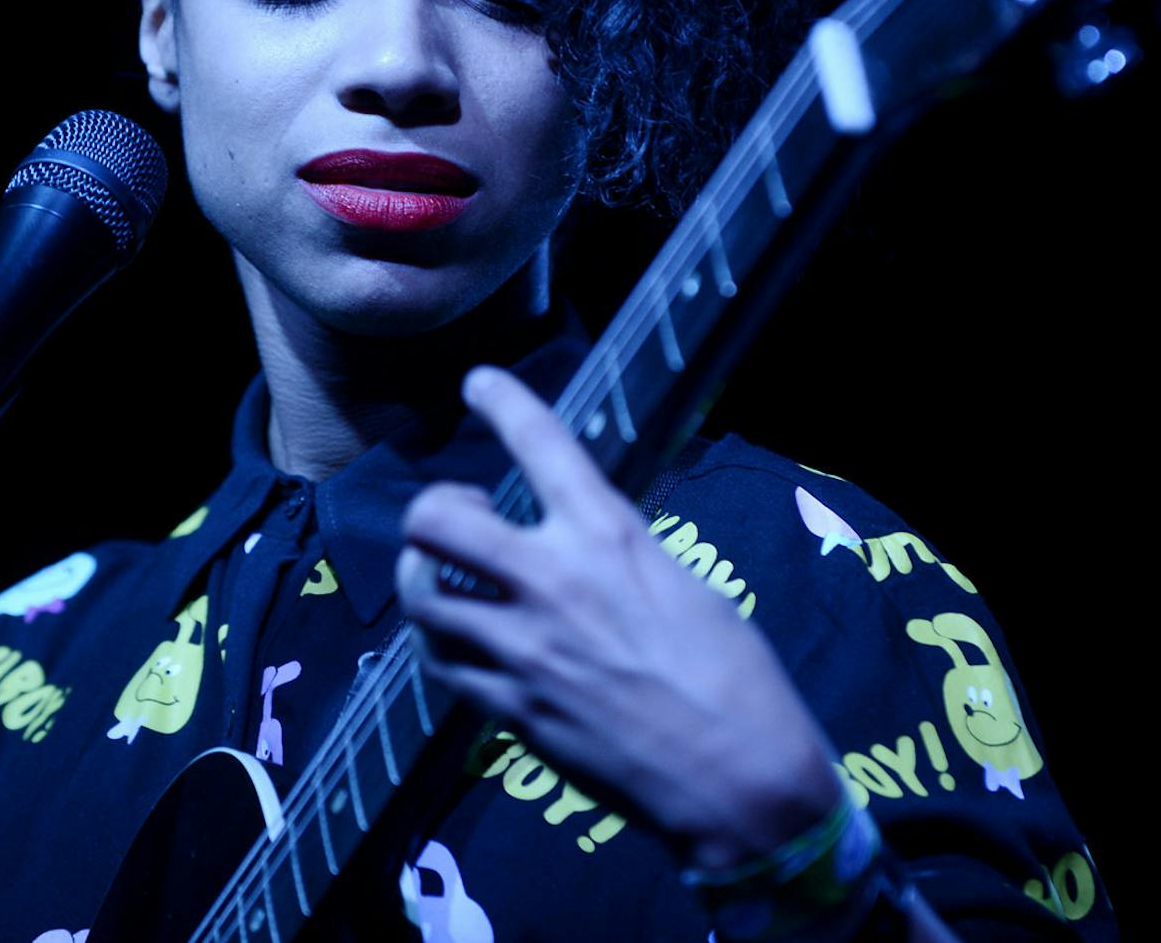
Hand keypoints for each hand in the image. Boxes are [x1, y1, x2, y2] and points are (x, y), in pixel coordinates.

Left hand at [395, 365, 844, 870]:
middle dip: (432, 513)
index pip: (541, 443)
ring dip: (426, 584)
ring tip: (447, 586)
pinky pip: (441, 665)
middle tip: (457, 521)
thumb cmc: (735, 677)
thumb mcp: (683, 584)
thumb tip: (588, 546)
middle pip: (436, 521)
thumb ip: (618, 556)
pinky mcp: (512, 709)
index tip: (480, 383)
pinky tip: (460, 644)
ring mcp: (524, 648)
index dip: (503, 401)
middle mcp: (553, 581)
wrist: (738, 776)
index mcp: (609, 536)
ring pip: (423, 597)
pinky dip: (440, 646)